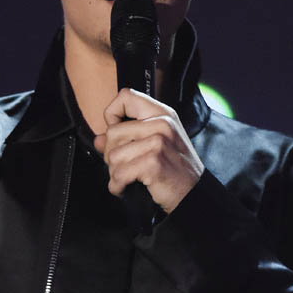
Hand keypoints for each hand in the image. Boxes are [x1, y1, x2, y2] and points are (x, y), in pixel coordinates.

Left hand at [93, 89, 203, 213]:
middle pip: (113, 132)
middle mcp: (162, 123)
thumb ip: (125, 138)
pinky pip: (119, 174)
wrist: (195, 195)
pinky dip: (117, 186)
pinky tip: (125, 188)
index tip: (117, 133)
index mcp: (163, 114)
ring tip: (127, 179)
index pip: (126, 96)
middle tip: (123, 166)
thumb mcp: (155, 146)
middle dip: (111, 154)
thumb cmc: (175, 171)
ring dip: (114, 173)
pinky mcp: (153, 162)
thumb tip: (98, 140)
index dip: (113, 114)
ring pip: (113, 155)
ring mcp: (158, 142)